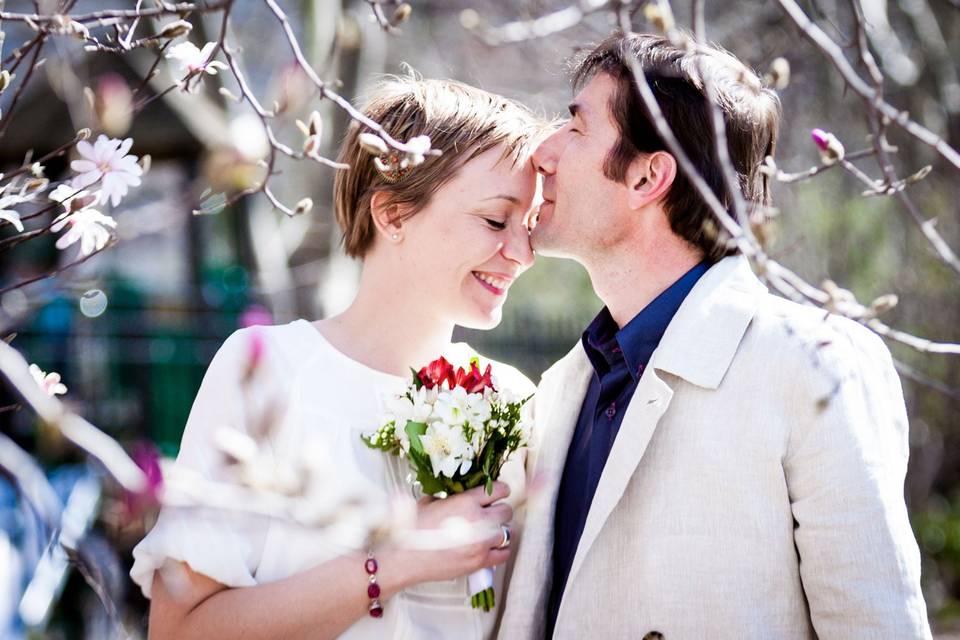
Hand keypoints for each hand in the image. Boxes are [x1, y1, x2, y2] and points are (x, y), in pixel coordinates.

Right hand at [388, 482, 513, 586]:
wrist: (406, 558)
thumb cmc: (413, 528)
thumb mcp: (429, 502)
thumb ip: (449, 496)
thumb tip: (459, 493)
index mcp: (466, 501)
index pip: (499, 489)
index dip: (499, 490)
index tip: (496, 493)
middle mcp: (478, 520)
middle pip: (506, 511)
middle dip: (499, 510)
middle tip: (490, 513)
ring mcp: (481, 543)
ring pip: (508, 532)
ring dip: (499, 530)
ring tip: (489, 531)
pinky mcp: (480, 562)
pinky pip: (504, 553)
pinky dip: (501, 549)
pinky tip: (492, 547)